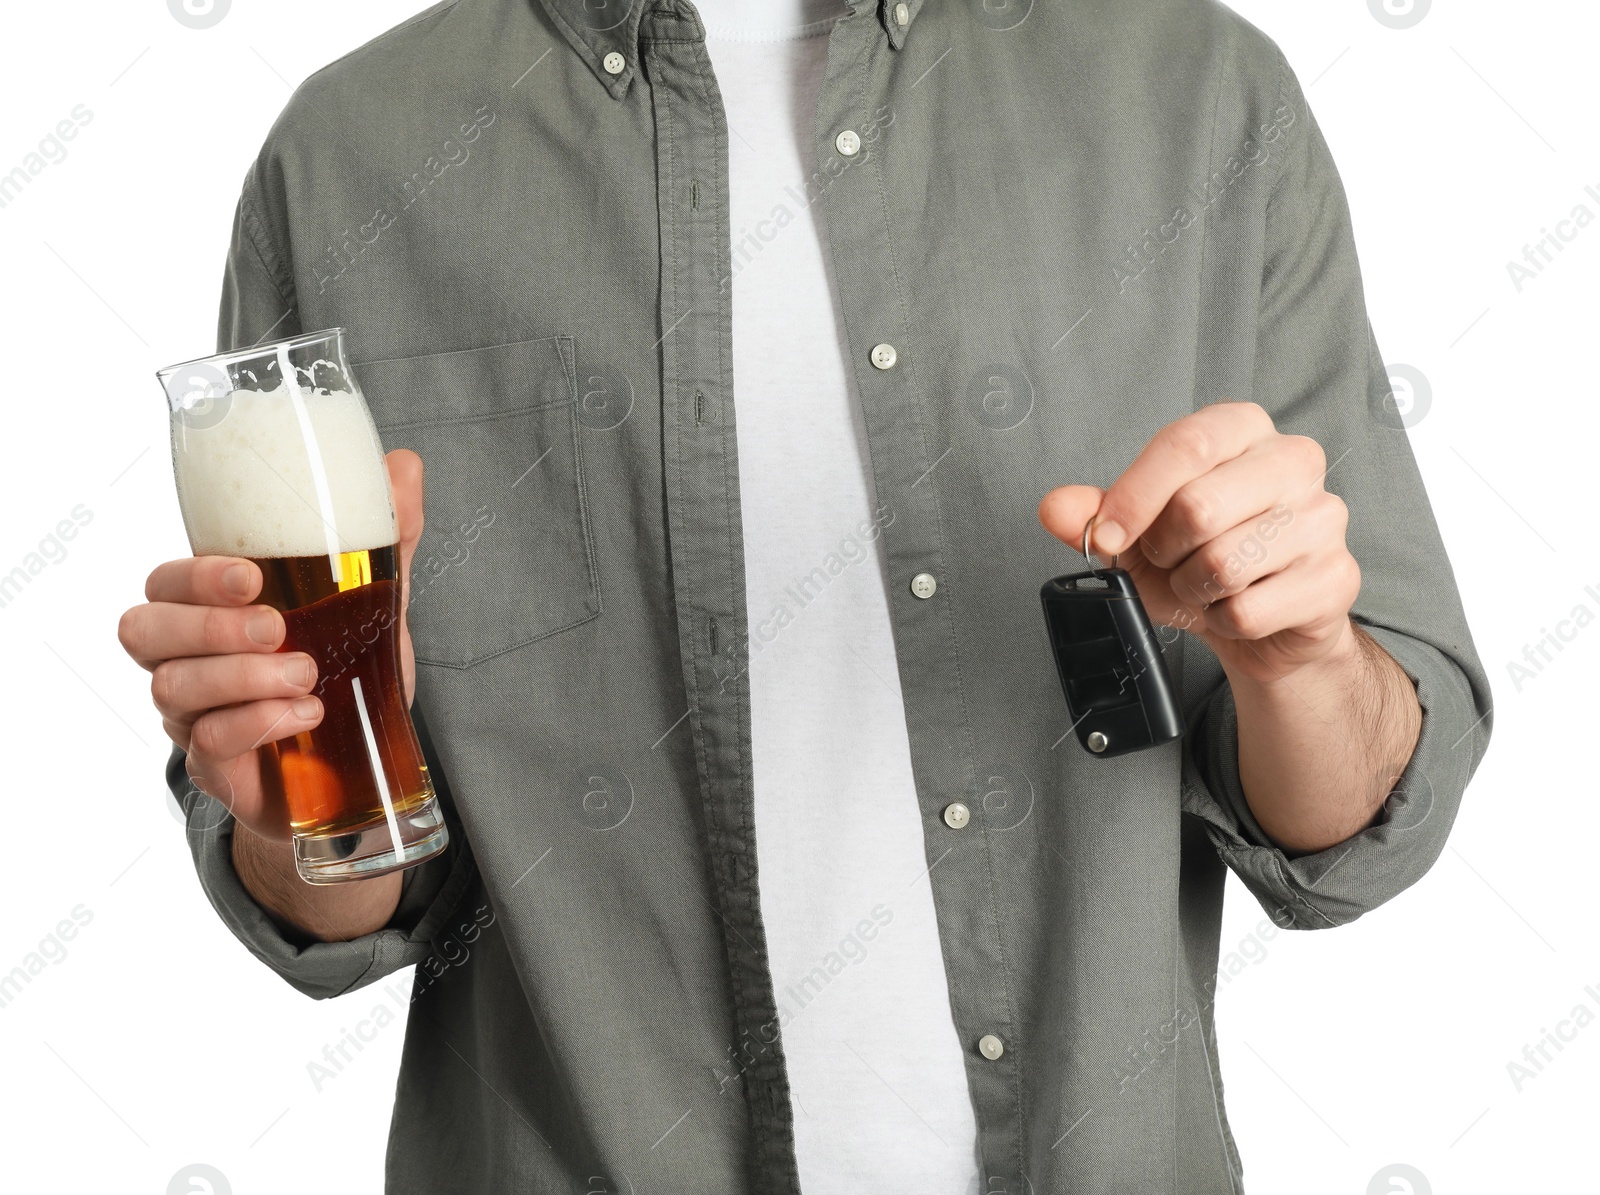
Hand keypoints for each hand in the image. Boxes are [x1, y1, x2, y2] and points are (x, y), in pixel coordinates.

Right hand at [119, 450, 425, 839]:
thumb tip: (403, 464)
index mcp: (214, 609)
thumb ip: (386, 537)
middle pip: (145, 631)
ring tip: (307, 675)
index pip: (165, 582)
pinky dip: (256, 723)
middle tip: (277, 630)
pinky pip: (207, 744)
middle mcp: (187, 659)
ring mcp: (194, 716)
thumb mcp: (375, 602)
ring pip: (173, 688)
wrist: (359, 765)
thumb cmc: (347, 671)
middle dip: (209, 626)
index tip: (252, 576)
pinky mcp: (215, 766)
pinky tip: (304, 715)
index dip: (194, 576)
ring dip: (241, 678)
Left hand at [1038, 402, 1359, 683]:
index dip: (1134, 497)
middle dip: (1164, 551)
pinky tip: (1235, 608)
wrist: (1262, 624)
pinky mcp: (1337, 579)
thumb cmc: (1199, 560)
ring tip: (1204, 584)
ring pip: (1223, 564)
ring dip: (1192, 589)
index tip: (1104, 536)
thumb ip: (1093, 515)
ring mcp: (1323, 518)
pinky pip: (1247, 611)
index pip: (1186, 444)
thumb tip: (1055, 507)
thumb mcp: (1136, 534)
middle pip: (1199, 507)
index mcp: (1243, 429)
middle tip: (1171, 560)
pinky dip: (1222, 621)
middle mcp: (1294, 460)